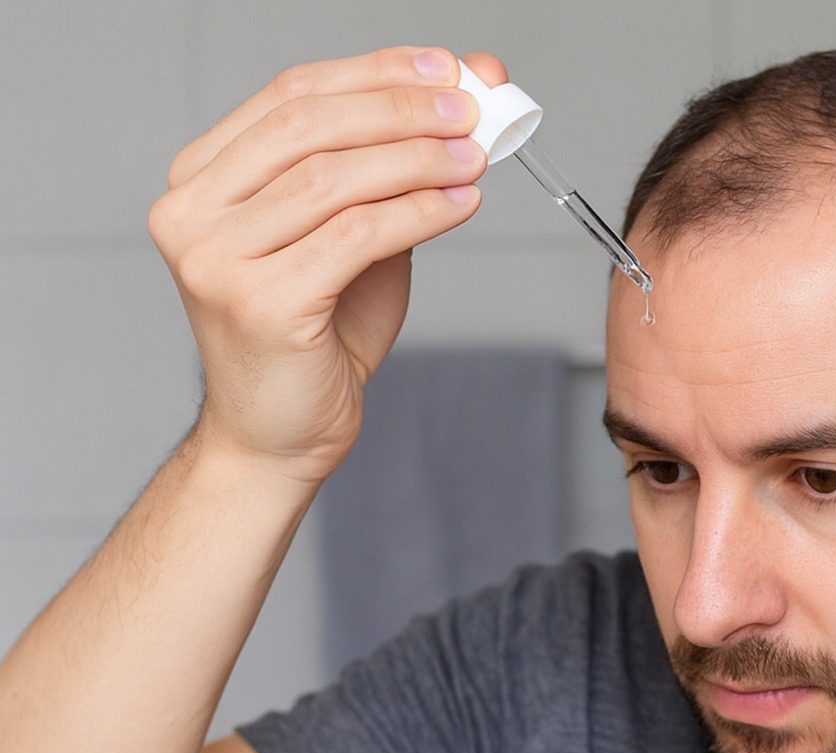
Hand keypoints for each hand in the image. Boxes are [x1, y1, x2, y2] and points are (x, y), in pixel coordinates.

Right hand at [148, 45, 505, 482]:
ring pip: (332, 178)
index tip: (447, 68)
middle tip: (470, 110)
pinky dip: (418, 213)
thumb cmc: (317, 334)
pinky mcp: (258, 302)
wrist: (280, 433)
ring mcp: (216, 258)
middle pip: (308, 126)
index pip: (291, 94)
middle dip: (401, 109)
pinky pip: (354, 236)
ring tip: (475, 158)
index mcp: (202, 179)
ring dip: (417, 160)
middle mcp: (192, 211)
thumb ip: (396, 168)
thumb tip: (468, 86)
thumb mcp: (357, 235)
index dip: (376, 72)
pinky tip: (460, 205)